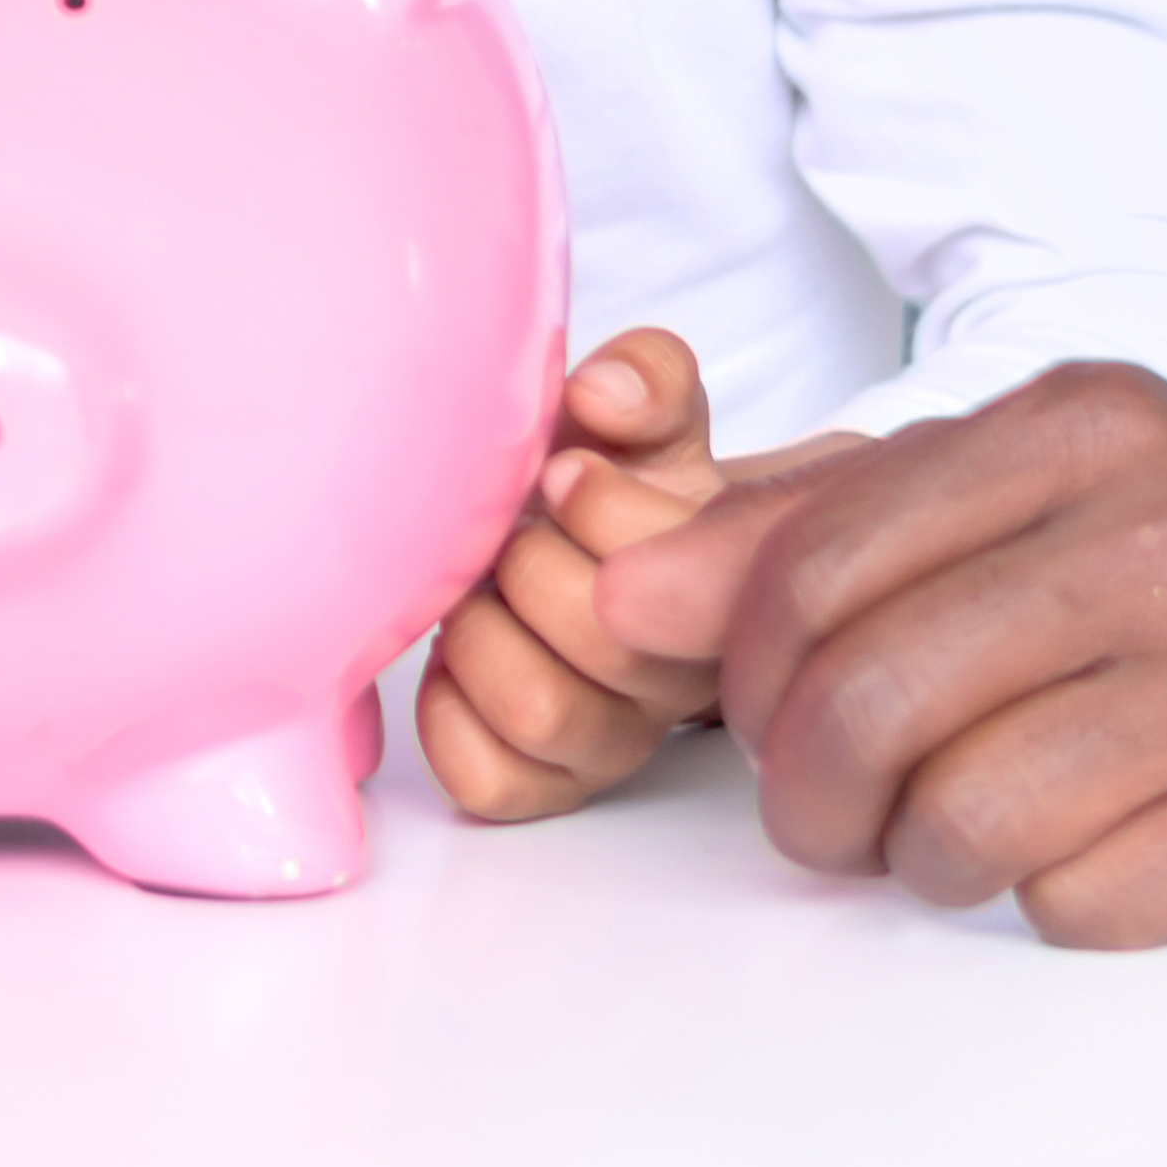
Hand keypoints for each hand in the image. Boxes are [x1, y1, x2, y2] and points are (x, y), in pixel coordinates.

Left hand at [416, 327, 757, 821]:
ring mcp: (617, 739)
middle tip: (506, 535)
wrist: (588, 551)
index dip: (595, 502)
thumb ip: (648, 380)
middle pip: (601, 634)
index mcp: (718, 580)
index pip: (673, 559)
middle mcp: (678, 675)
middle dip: (524, 561)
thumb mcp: (646, 417)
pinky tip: (454, 665)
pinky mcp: (550, 786)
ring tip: (475, 597)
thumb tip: (603, 395)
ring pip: (541, 711)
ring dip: (481, 636)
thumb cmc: (612, 482)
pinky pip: (489, 779)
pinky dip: (448, 714)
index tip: (558, 470)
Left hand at [591, 363, 1166, 946]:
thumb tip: (624, 594)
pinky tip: (1096, 847)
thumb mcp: (1028, 488)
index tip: (765, 716)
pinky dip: (1050, 899)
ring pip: (961, 817)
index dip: (746, 673)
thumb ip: (821, 526)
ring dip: (924, 857)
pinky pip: (1075, 899)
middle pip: (869, 699)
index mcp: (1083, 423)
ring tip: (959, 831)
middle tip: (830, 813)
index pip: (815, 564)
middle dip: (810, 792)